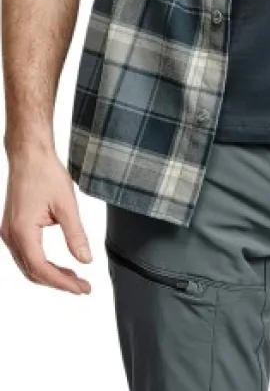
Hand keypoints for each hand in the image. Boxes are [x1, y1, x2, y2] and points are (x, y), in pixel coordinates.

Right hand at [0, 146, 92, 293]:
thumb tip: (85, 260)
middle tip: (82, 287)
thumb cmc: (45, 173)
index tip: (82, 288)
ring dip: (49, 275)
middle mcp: (10, 235)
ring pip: (27, 266)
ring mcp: (8, 232)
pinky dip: (41, 264)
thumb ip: (76, 235)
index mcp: (22, 231)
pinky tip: (58, 265)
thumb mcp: (66, 205)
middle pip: (32, 272)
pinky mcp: (12, 228)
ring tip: (73, 278)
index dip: (63, 282)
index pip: (41, 268)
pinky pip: (25, 255)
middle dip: (58, 282)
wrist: (29, 155)